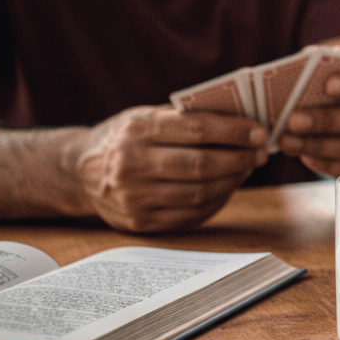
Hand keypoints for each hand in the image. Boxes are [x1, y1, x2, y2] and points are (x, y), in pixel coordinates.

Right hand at [71, 105, 266, 232]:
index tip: (260, 132)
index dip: (234, 131)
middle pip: (201, 165)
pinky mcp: (140, 222)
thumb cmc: (125, 137)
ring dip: (233, 181)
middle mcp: (131, 164)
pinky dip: (217, 201)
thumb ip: (186, 117)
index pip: (197, 129)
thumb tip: (242, 120)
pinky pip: (191, 214)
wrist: (79, 172)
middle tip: (260, 153)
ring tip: (247, 168)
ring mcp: (134, 198)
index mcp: (136, 130)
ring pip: (199, 193)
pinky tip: (227, 187)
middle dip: (239, 158)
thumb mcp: (145, 116)